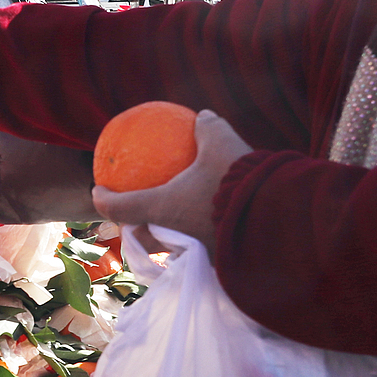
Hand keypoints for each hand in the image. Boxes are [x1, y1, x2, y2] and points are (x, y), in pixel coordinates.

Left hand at [90, 110, 252, 251]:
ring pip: (170, 248)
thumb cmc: (241, 179)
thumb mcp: (223, 143)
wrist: (278, 217)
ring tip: (170, 222)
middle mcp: (172, 236)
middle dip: (134, 226)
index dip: (103, 200)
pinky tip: (210, 229)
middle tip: (135, 212)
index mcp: (162, 208)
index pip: (119, 208)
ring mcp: (195, 253)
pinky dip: (196, 240)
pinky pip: (200, 251)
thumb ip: (208, 127)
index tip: (98, 190)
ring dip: (165, 236)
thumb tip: (201, 116)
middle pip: (141, 236)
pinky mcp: (218, 260)